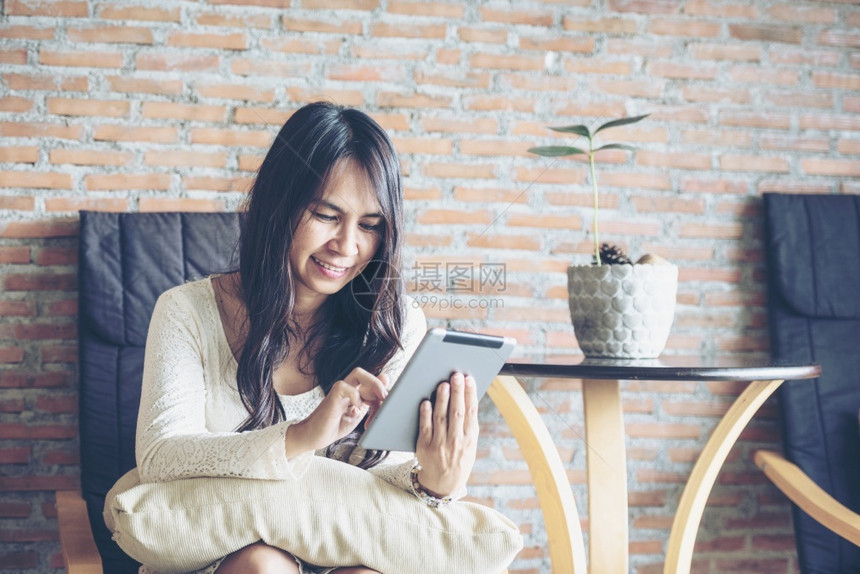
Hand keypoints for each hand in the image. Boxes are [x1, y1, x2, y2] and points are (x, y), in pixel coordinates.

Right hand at [285, 368, 387, 458]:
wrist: (315, 437)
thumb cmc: (335, 426)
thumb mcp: (359, 415)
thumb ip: (371, 402)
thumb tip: (384, 385)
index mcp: (354, 392)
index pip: (372, 383)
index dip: (383, 392)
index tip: (389, 406)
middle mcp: (347, 388)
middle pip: (365, 373)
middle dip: (379, 384)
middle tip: (387, 398)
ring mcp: (339, 391)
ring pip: (358, 373)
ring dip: (373, 386)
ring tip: (379, 401)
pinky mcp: (332, 397)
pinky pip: (345, 387)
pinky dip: (356, 397)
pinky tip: (357, 410)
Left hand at [415, 372, 478, 496]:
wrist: (444, 482)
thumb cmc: (458, 456)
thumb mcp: (470, 443)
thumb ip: (468, 423)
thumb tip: (466, 395)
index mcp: (470, 438)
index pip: (471, 412)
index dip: (470, 394)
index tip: (469, 379)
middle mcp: (456, 441)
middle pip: (457, 412)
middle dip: (457, 392)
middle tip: (456, 375)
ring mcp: (440, 445)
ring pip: (441, 418)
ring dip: (442, 400)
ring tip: (443, 384)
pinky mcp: (425, 447)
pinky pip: (425, 428)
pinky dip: (426, 414)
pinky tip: (426, 402)